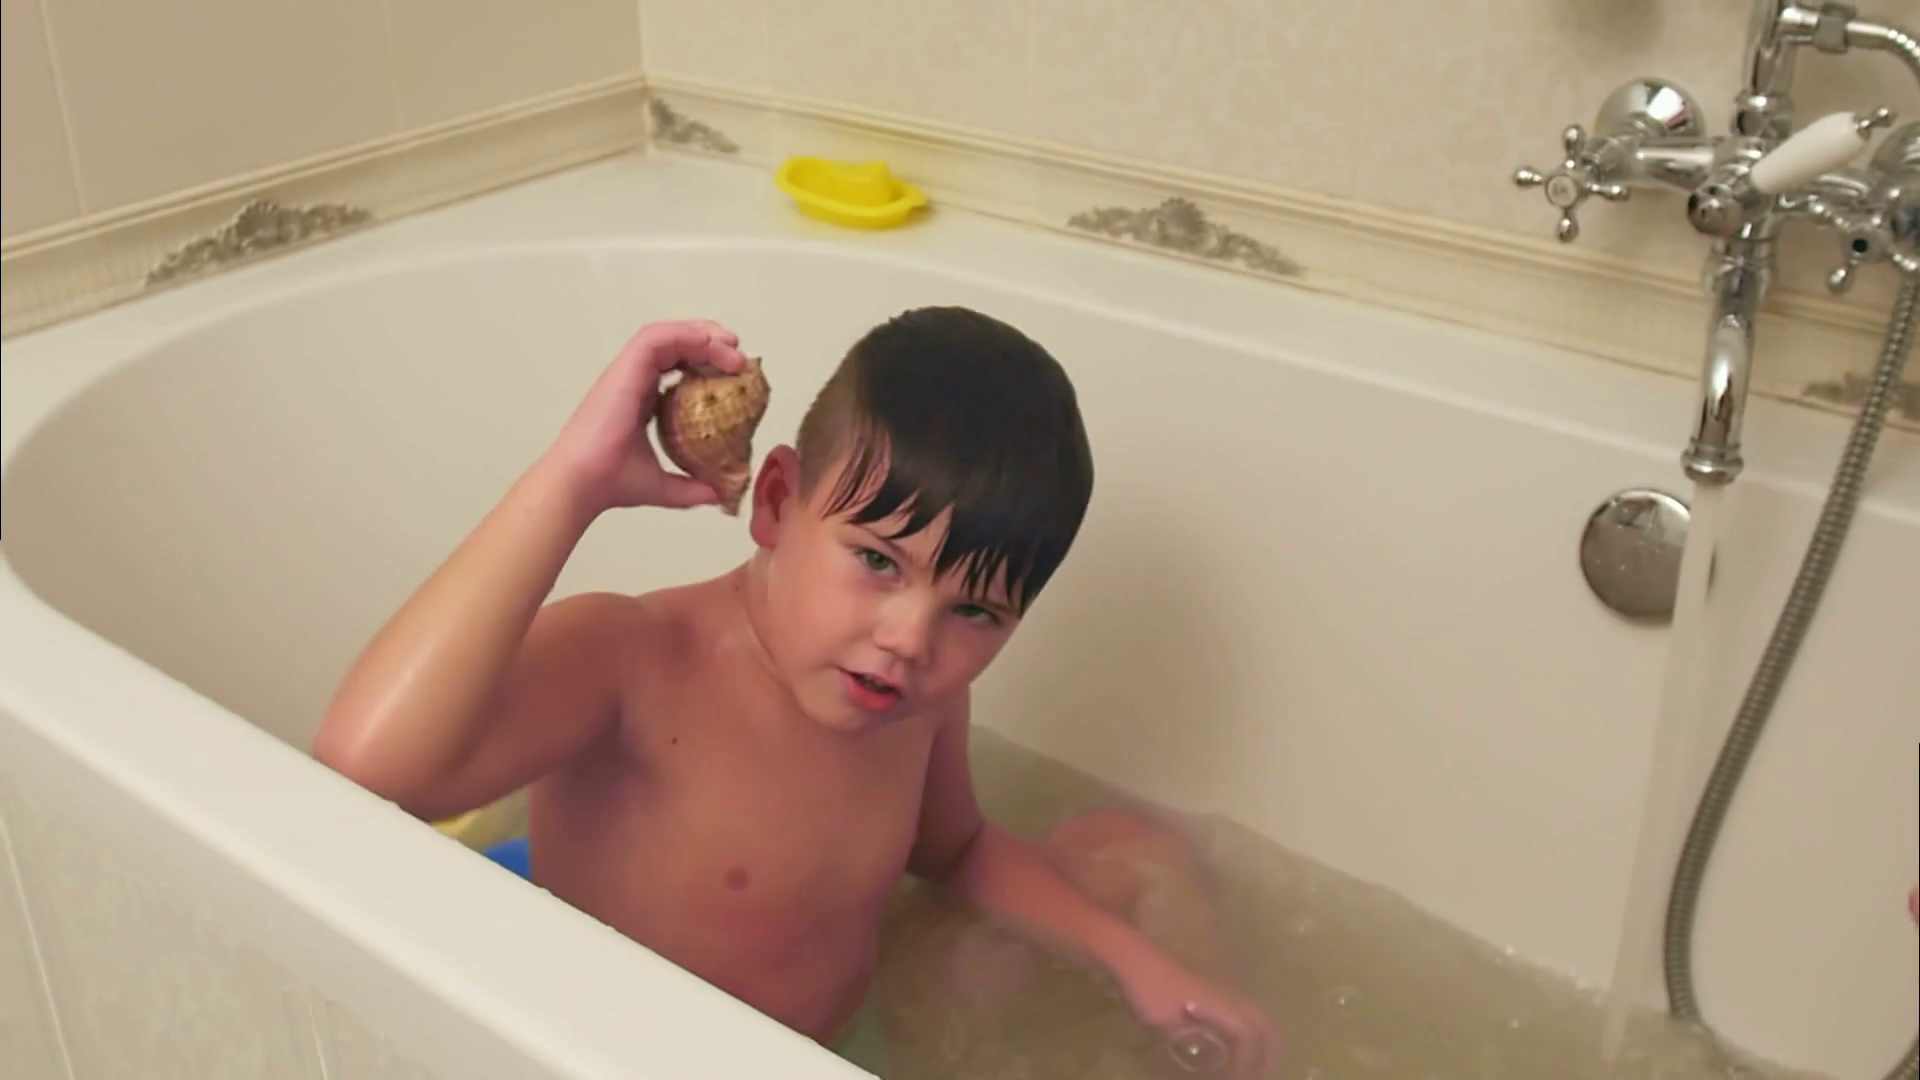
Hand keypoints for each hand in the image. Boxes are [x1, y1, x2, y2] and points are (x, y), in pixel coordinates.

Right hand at [545, 319, 748, 513]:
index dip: (705, 363)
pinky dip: (685, 334)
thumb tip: (718, 494)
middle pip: (674, 345)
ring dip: (702, 334)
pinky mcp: (624, 368)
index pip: (676, 368)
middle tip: (738, 355)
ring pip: (667, 335)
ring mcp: (627, 372)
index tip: (734, 374)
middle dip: (709, 342)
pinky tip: (711, 345)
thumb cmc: (611, 483)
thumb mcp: (662, 487)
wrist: (583, 484)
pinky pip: (656, 337)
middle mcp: (633, 381)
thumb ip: (690, 488)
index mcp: (640, 400)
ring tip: (732, 347)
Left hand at [1112, 945, 1277, 1077]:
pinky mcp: (1211, 989)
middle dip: (1267, 1053)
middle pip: (1264, 1023)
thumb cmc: (1147, 985)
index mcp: (1219, 1002)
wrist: (1135, 954)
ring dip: (1261, 1042)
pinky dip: (1248, 1032)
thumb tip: (1206, 1059)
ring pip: (1256, 1016)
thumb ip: (1188, 1040)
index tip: (1239, 1078)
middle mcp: (1228, 994)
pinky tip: (1234, 1046)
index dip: (1250, 1060)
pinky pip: (1242, 1013)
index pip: (1248, 1034)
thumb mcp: (1164, 1019)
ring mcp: (1221, 989)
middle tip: (1260, 1075)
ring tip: (1253, 1066)